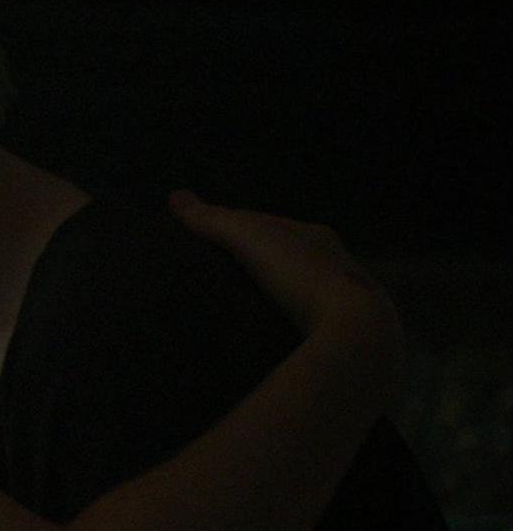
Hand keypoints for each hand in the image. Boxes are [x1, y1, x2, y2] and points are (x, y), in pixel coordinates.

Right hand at [168, 190, 403, 384]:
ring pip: (304, 290)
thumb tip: (175, 196)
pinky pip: (309, 322)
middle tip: (226, 270)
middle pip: (290, 256)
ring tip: (244, 305)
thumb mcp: (249, 238)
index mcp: (316, 236)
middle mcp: (337, 263)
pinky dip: (290, 322)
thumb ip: (213, 219)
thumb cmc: (300, 274)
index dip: (241, 226)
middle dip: (264, 260)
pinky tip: (272, 332)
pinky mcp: (344, 335)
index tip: (212, 237)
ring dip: (280, 294)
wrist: (354, 330)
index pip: (272, 224)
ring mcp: (345, 301)